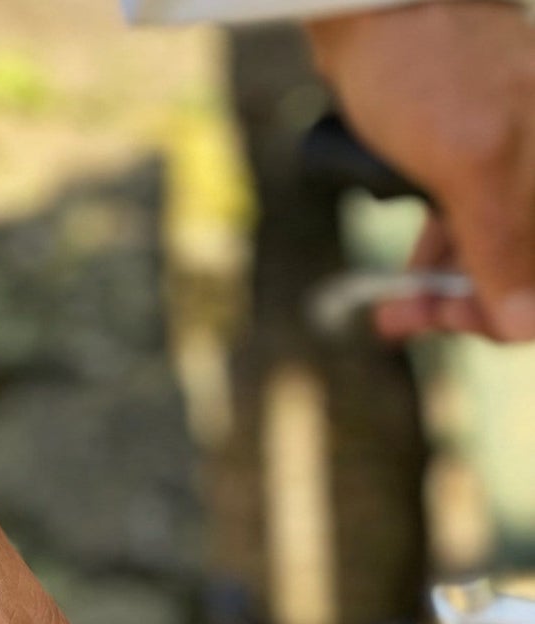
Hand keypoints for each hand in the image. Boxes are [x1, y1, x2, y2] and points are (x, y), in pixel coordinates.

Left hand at [307, 2, 534, 340]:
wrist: (371, 6)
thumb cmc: (426, 64)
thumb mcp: (469, 159)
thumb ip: (503, 240)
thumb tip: (523, 324)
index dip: (525, 307)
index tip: (472, 323)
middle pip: (532, 265)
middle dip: (475, 301)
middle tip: (412, 318)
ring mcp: (517, 160)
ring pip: (495, 253)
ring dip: (446, 291)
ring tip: (394, 313)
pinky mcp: (475, 161)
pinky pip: (468, 229)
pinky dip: (435, 261)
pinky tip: (401, 288)